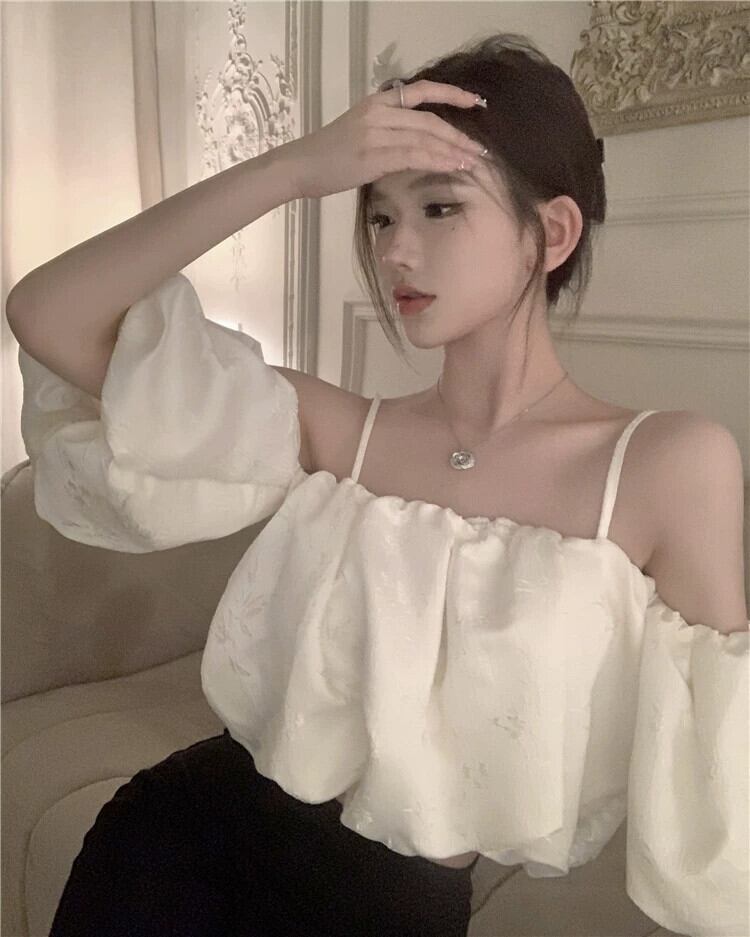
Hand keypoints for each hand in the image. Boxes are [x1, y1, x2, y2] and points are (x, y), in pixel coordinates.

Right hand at [280, 79, 486, 199]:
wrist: (300, 166)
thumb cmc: (329, 155)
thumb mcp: (360, 131)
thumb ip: (388, 131)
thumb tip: (420, 143)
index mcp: (377, 102)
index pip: (422, 91)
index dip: (451, 94)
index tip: (475, 101)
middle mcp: (379, 112)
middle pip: (430, 120)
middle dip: (459, 136)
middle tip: (481, 150)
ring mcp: (376, 133)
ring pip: (425, 138)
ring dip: (453, 152)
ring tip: (473, 163)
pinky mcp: (373, 156)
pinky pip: (414, 156)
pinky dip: (437, 161)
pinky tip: (452, 167)